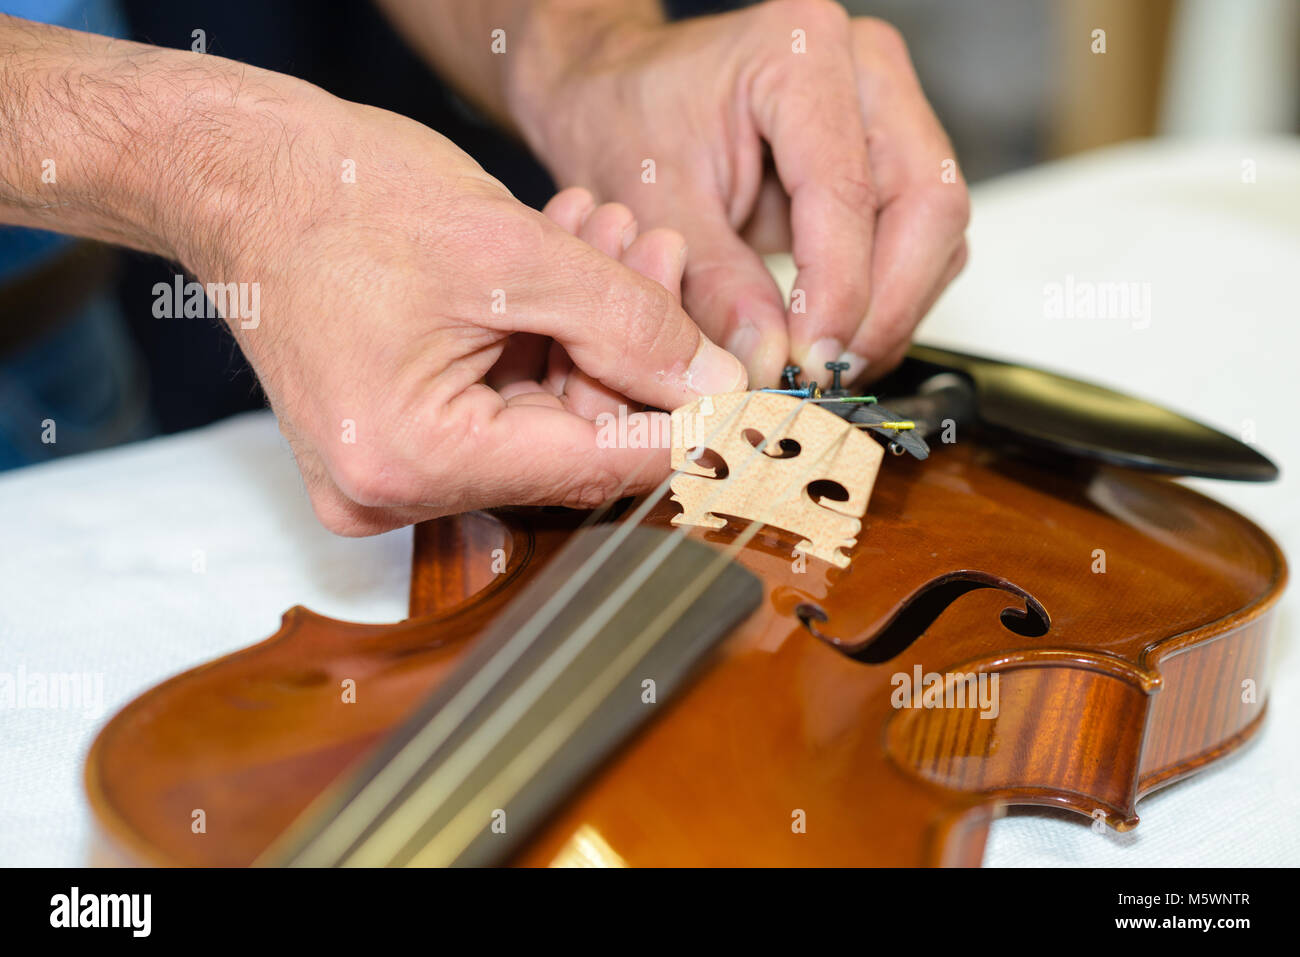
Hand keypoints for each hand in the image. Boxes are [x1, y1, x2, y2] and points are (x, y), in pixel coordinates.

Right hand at [186, 91, 744, 534]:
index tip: (747, 396)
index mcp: (412, 458)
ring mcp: (388, 473)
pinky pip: (499, 407)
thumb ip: (629, 324)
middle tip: (661, 255)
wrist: (237, 177)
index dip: (685, 425)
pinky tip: (569, 266)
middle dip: (630, 349)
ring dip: (589, 332)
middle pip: (570, 444)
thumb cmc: (338, 197)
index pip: (595, 465)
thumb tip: (715, 388)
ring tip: (611, 238)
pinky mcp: (393, 443)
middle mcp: (393, 489)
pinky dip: (541, 342)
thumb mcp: (511, 251)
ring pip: (543, 420)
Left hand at [510, 0, 969, 386]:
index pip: (848, 190)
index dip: (838, 291)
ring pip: (935, 229)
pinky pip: (920, 241)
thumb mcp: (653, 207)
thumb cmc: (627, 119)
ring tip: (823, 365)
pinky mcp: (891, 158)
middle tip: (826, 374)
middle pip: (926, 203)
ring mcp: (888, 110)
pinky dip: (885, 301)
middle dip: (883, 307)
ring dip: (890, 312)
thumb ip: (713, 284)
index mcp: (799, 53)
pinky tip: (833, 338)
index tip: (809, 362)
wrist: (620, 92)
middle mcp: (865, 68)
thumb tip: (767, 359)